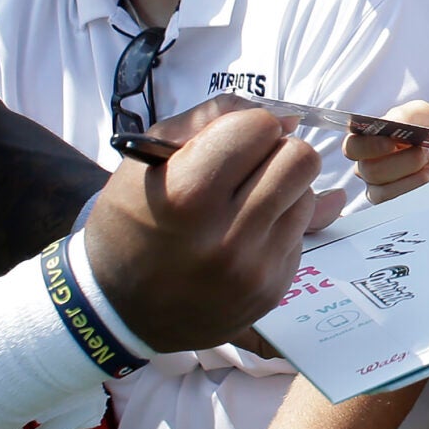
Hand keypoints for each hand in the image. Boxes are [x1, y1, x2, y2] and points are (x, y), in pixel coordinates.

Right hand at [85, 102, 322, 351]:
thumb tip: (289, 118)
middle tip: (248, 169)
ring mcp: (254, 268)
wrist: (121, 310)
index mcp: (188, 193)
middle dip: (277, 153)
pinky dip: (278, 227)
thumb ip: (212, 119)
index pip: (261, 126)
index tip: (231, 142)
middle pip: (299, 159)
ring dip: (282, 190)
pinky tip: (243, 238)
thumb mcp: (147, 158)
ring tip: (242, 205)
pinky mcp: (272, 290)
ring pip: (307, 195)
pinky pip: (302, 234)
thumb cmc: (131, 221)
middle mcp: (227, 235)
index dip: (248, 127)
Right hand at [343, 100, 428, 202]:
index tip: (392, 142)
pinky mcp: (395, 204)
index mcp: (370, 141)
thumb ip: (407, 113)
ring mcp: (380, 187)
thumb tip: (390, 121)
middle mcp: (370, 165)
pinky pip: (395, 204)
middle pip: (368, 170)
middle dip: (399, 162)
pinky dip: (413, 190)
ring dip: (409, 177)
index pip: (353, 147)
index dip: (368, 146)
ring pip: (380, 190)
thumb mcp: (426, 115)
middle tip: (425, 151)